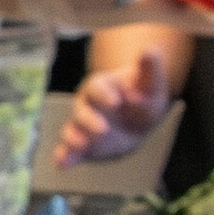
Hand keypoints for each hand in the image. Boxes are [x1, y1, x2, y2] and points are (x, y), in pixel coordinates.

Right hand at [54, 55, 178, 164]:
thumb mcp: (152, 82)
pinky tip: (62, 164)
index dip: (104, 94)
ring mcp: (83, 125)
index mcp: (101, 86)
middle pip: (82, 111)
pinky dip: (65, 156)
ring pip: (72, 130)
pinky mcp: (83, 144)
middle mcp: (87, 105)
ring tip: (80, 145)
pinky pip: (70, 150)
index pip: (97, 87)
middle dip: (89, 120)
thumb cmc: (144, 95)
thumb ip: (149, 67)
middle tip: (103, 129)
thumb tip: (149, 50)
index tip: (115, 102)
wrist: (139, 119)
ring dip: (74, 138)